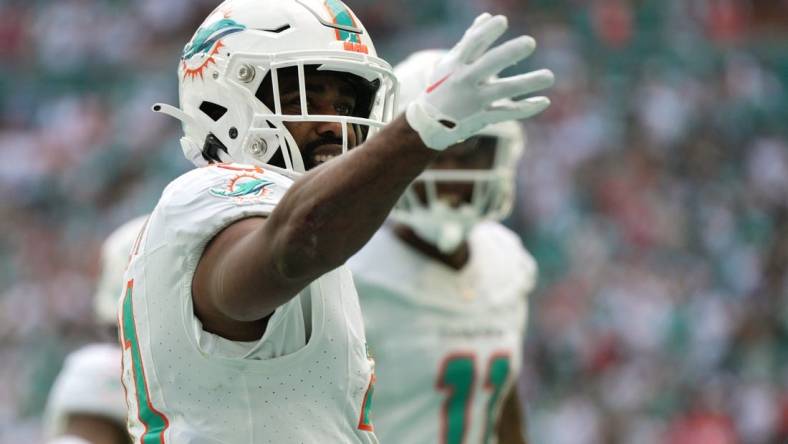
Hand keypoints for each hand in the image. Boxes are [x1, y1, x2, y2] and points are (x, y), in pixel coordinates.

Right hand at [405, 13, 553, 149]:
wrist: (429, 124)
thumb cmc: (441, 87)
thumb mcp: (449, 64)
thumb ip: (469, 40)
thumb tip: (487, 17)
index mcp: (456, 65)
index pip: (472, 44)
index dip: (487, 32)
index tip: (502, 21)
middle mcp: (465, 81)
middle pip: (489, 64)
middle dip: (509, 53)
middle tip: (530, 43)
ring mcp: (474, 101)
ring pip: (504, 90)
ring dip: (527, 82)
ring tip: (550, 76)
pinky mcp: (483, 117)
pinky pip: (508, 113)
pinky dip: (526, 108)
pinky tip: (544, 101)